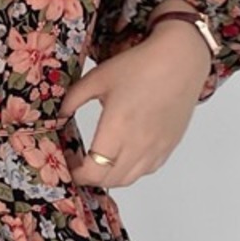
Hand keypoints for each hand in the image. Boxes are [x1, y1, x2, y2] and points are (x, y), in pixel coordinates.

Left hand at [58, 19, 212, 188]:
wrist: (180, 60)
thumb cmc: (140, 65)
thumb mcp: (98, 78)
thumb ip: (73, 99)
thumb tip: (59, 115)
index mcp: (117, 128)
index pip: (93, 171)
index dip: (77, 174)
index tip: (69, 164)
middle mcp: (138, 144)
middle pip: (109, 180)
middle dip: (90, 177)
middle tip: (79, 164)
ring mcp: (156, 148)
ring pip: (129, 179)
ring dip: (110, 176)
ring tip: (100, 162)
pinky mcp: (169, 146)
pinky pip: (147, 170)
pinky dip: (131, 170)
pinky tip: (124, 155)